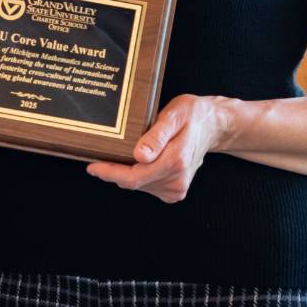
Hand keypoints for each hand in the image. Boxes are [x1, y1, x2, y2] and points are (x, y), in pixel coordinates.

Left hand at [85, 94, 229, 202]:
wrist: (214, 125)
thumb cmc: (192, 115)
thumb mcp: (174, 116)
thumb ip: (156, 136)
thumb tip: (139, 155)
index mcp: (174, 162)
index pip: (133, 177)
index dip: (110, 173)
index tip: (92, 166)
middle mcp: (176, 180)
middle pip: (133, 182)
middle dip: (114, 171)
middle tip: (100, 154)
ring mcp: (177, 188)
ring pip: (139, 185)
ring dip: (126, 172)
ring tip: (124, 152)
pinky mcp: (176, 191)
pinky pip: (147, 186)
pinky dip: (138, 175)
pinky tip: (139, 160)